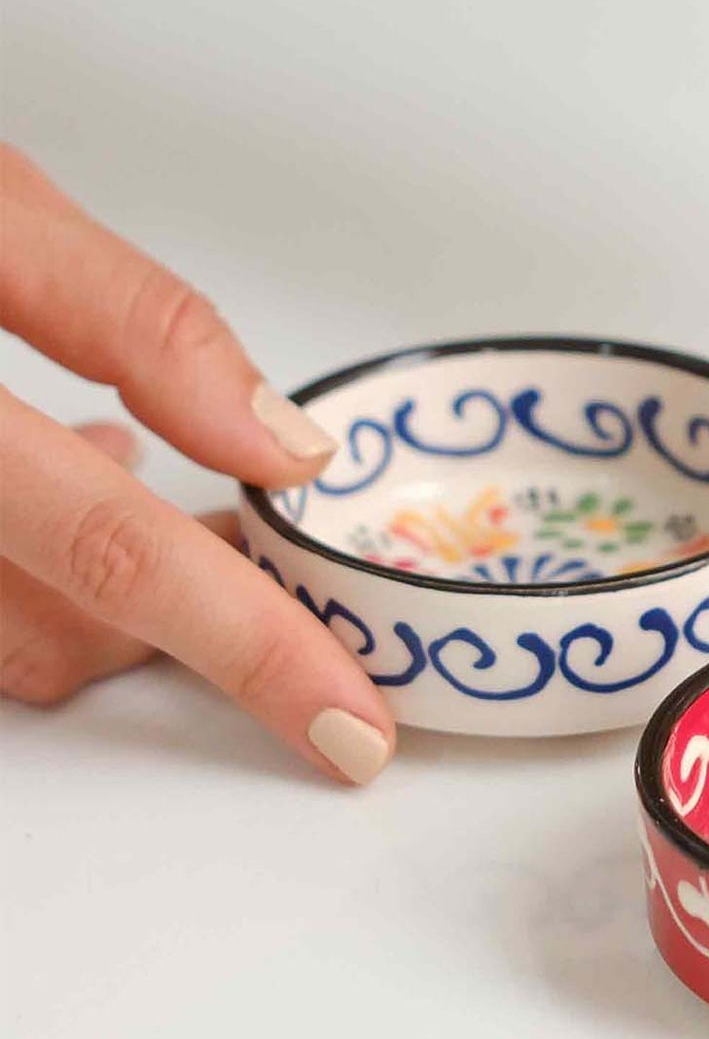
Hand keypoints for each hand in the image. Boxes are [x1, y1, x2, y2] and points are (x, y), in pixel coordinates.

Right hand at [0, 148, 393, 784]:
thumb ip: (133, 320)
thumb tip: (281, 445)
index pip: (108, 546)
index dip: (245, 645)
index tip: (344, 718)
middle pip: (58, 620)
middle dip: (189, 610)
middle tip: (253, 547)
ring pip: (10, 642)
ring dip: (99, 585)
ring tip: (115, 457)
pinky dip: (28, 576)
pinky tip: (49, 467)